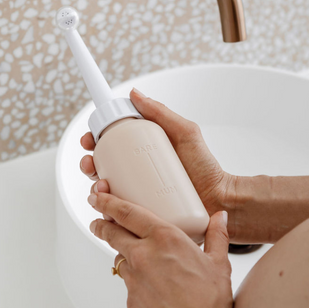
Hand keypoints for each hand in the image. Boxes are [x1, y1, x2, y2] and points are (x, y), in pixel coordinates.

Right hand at [80, 88, 236, 224]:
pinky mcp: (142, 214)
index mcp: (142, 152)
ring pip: (106, 191)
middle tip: (91, 164)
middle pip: (102, 167)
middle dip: (88, 164)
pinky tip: (107, 209)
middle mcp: (137, 173)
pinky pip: (118, 213)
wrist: (220, 199)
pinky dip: (106, 211)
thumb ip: (162, 112)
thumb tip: (135, 93)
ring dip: (94, 187)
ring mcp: (138, 194)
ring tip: (102, 186)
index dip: (94, 140)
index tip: (90, 139)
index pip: (111, 144)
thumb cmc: (205, 168)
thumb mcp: (184, 133)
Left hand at [87, 192, 250, 307]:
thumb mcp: (218, 263)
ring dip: (121, 253)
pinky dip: (134, 279)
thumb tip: (220, 219)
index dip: (108, 202)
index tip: (99, 196)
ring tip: (132, 255)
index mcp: (164, 239)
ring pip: (119, 258)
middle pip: (112, 233)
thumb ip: (216, 235)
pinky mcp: (130, 299)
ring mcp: (134, 279)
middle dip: (101, 224)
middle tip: (98, 220)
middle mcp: (144, 255)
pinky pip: (128, 283)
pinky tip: (149, 284)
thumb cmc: (209, 304)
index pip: (127, 213)